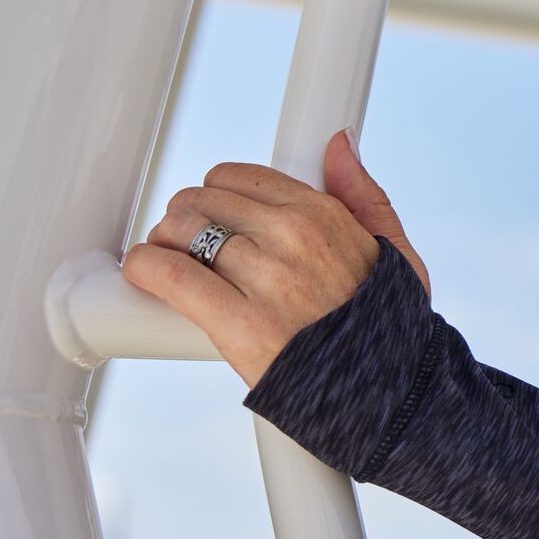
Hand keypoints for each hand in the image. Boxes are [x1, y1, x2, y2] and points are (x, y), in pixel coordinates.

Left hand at [123, 129, 430, 388]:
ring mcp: (266, 278)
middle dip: (184, 219)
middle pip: (202, 200)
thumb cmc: (390, 329)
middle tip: (186, 246)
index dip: (216, 197)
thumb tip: (339, 142)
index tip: (214, 219)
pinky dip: (146, 268)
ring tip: (167, 263)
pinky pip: (172, 276)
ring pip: (181, 230)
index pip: (238, 178)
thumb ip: (364, 194)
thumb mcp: (395, 253)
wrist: (391, 395)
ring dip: (162, 243)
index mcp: (325, 216)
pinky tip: (143, 273)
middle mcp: (293, 237)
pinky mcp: (239, 323)